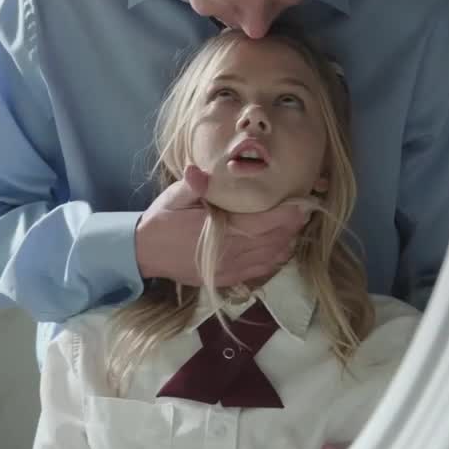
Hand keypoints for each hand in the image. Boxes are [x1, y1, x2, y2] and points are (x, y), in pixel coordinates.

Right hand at [134, 166, 307, 285]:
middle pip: (276, 240)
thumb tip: (197, 169)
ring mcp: (232, 268)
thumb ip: (192, 185)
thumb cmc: (162, 221)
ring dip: (287, 240)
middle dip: (294, 225)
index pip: (267, 222)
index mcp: (222, 231)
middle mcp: (232, 253)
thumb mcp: (174, 198)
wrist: (144, 254)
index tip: (304, 201)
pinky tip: (280, 246)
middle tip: (304, 209)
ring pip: (273, 256)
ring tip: (294, 225)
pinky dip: (276, 257)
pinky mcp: (229, 278)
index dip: (289, 213)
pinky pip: (262, 269)